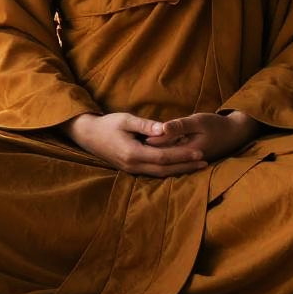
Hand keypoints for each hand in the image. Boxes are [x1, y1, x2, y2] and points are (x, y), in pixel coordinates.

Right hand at [61, 112, 208, 177]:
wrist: (88, 135)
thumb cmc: (107, 124)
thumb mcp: (126, 119)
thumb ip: (145, 125)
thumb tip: (164, 128)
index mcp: (133, 153)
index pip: (163, 157)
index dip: (182, 156)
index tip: (199, 153)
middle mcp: (133, 165)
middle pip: (165, 169)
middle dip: (185, 166)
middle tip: (205, 162)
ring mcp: (132, 169)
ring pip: (160, 173)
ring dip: (179, 170)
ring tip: (196, 166)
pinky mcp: (131, 169)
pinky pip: (153, 172)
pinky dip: (168, 170)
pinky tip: (179, 166)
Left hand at [144, 111, 260, 162]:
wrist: (236, 133)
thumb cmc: (217, 124)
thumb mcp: (198, 121)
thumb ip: (179, 126)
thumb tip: (161, 128)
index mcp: (188, 152)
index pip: (164, 149)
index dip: (151, 142)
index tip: (138, 135)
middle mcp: (187, 162)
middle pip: (163, 159)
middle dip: (150, 151)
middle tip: (135, 141)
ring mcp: (189, 164)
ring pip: (167, 163)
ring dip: (155, 156)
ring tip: (141, 147)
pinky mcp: (191, 163)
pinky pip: (173, 162)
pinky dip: (163, 157)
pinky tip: (154, 152)